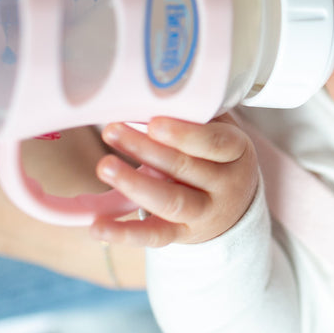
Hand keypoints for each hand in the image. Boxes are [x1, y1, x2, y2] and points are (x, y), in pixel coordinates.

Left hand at [91, 116, 258, 246]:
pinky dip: (124, 233)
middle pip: (185, 167)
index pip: (214, 142)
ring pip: (170, 201)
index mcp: (236, 152)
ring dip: (134, 184)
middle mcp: (226, 185)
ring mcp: (206, 212)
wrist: (235, 205)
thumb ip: (195, 116)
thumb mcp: (219, 130)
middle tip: (112, 130)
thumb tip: (152, 96)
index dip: (184, 133)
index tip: (153, 121)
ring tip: (104, 165)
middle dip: (146, 149)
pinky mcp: (183, 234)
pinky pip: (154, 236)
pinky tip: (96, 226)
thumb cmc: (218, 155)